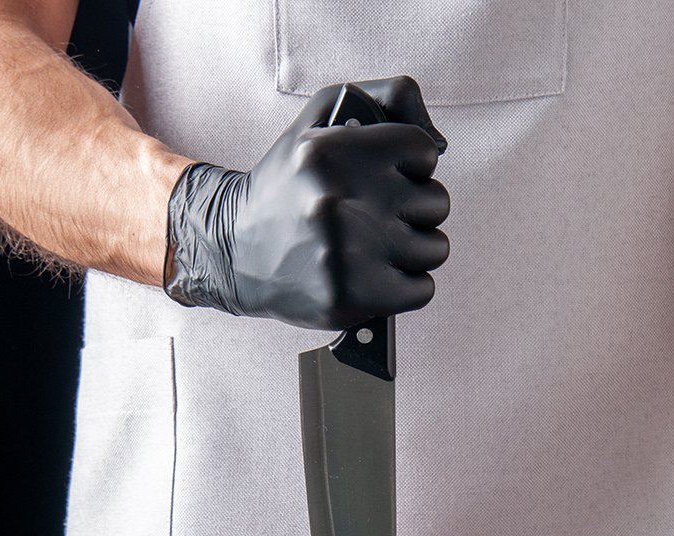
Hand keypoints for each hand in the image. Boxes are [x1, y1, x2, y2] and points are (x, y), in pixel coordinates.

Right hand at [163, 76, 449, 329]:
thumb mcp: (322, 118)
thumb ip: (388, 100)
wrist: (232, 250)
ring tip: (375, 245)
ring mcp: (345, 253)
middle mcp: (338, 200)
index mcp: (333, 151)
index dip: (410, 164)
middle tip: (376, 214)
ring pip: (435, 248)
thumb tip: (440, 144)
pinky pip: (422, 290)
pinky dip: (405, 287)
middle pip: (436, 201)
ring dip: (412, 249)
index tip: (387, 175)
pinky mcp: (349, 297)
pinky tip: (375, 275)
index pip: (423, 149)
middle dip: (412, 208)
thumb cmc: (289, 184)